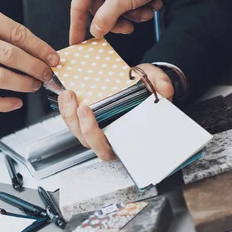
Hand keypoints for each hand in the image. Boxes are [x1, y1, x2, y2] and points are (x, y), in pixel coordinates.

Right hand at [0, 4, 59, 111]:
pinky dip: (3, 103)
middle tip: (47, 74)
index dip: (40, 48)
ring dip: (22, 84)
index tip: (54, 58)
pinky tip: (16, 103)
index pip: (17, 33)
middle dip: (34, 67)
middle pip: (10, 55)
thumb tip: (42, 53)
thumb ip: (7, 32)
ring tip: (34, 85)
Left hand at [58, 64, 173, 160]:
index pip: (108, 149)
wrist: (140, 82)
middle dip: (81, 126)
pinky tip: (66, 95)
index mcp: (125, 138)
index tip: (92, 117)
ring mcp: (96, 129)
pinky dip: (66, 109)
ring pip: (77, 132)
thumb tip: (165, 89)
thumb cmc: (146, 90)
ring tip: (69, 95)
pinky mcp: (86, 119)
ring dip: (69, 115)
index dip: (97, 138)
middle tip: (80, 106)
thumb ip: (161, 85)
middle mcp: (109, 138)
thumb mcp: (155, 82)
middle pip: (88, 142)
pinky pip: (72, 120)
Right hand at [69, 0, 169, 44]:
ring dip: (134, 14)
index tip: (77, 42)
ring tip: (147, 12)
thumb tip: (95, 30)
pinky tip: (154, 3)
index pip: (78, 6)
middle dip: (117, 21)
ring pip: (119, 7)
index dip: (77, 26)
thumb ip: (105, 18)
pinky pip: (131, 0)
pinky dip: (142, 5)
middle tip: (128, 29)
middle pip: (102, 10)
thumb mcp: (121, 0)